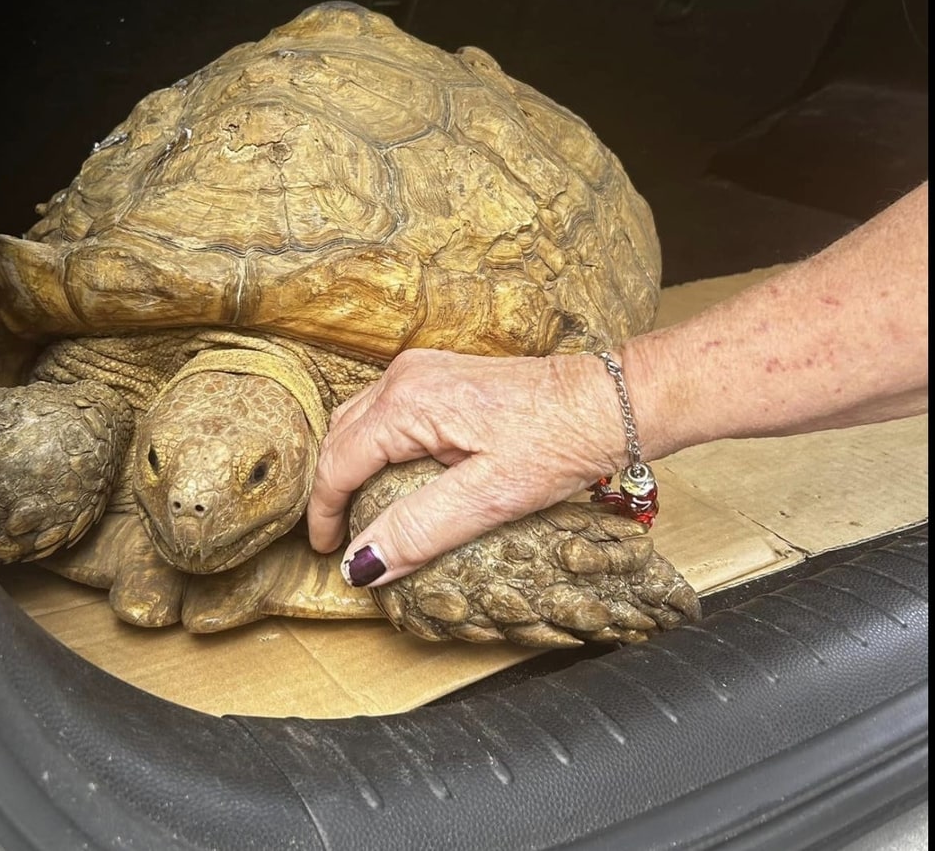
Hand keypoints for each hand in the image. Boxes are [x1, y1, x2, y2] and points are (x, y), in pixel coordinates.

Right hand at [306, 348, 627, 586]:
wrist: (609, 402)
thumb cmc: (559, 442)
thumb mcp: (489, 497)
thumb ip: (419, 529)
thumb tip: (362, 564)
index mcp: (407, 403)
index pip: (338, 462)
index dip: (325, 512)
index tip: (329, 553)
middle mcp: (406, 377)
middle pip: (341, 436)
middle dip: (332, 487)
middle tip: (338, 537)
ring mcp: (424, 371)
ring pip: (360, 420)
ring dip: (351, 465)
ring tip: (358, 512)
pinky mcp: (444, 376)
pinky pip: (387, 411)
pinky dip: (375, 447)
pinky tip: (390, 477)